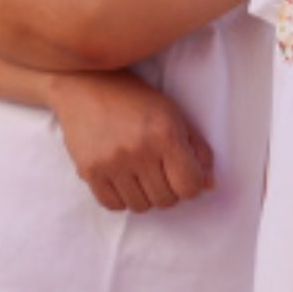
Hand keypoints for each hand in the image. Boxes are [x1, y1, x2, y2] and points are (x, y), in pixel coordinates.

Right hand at [47, 73, 213, 213]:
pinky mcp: (89, 170)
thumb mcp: (174, 115)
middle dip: (167, 189)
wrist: (84, 84)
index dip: (191, 184)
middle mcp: (138, 151)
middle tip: (158, 171)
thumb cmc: (134, 99)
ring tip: (138, 174)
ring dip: (144, 195)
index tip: (182, 174)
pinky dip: (121, 198)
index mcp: (164, 135)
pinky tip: (120, 179)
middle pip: (166, 200)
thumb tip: (208, 185)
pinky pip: (113, 205)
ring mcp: (111, 162)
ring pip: (141, 206)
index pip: (190, 187)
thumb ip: (197, 150)